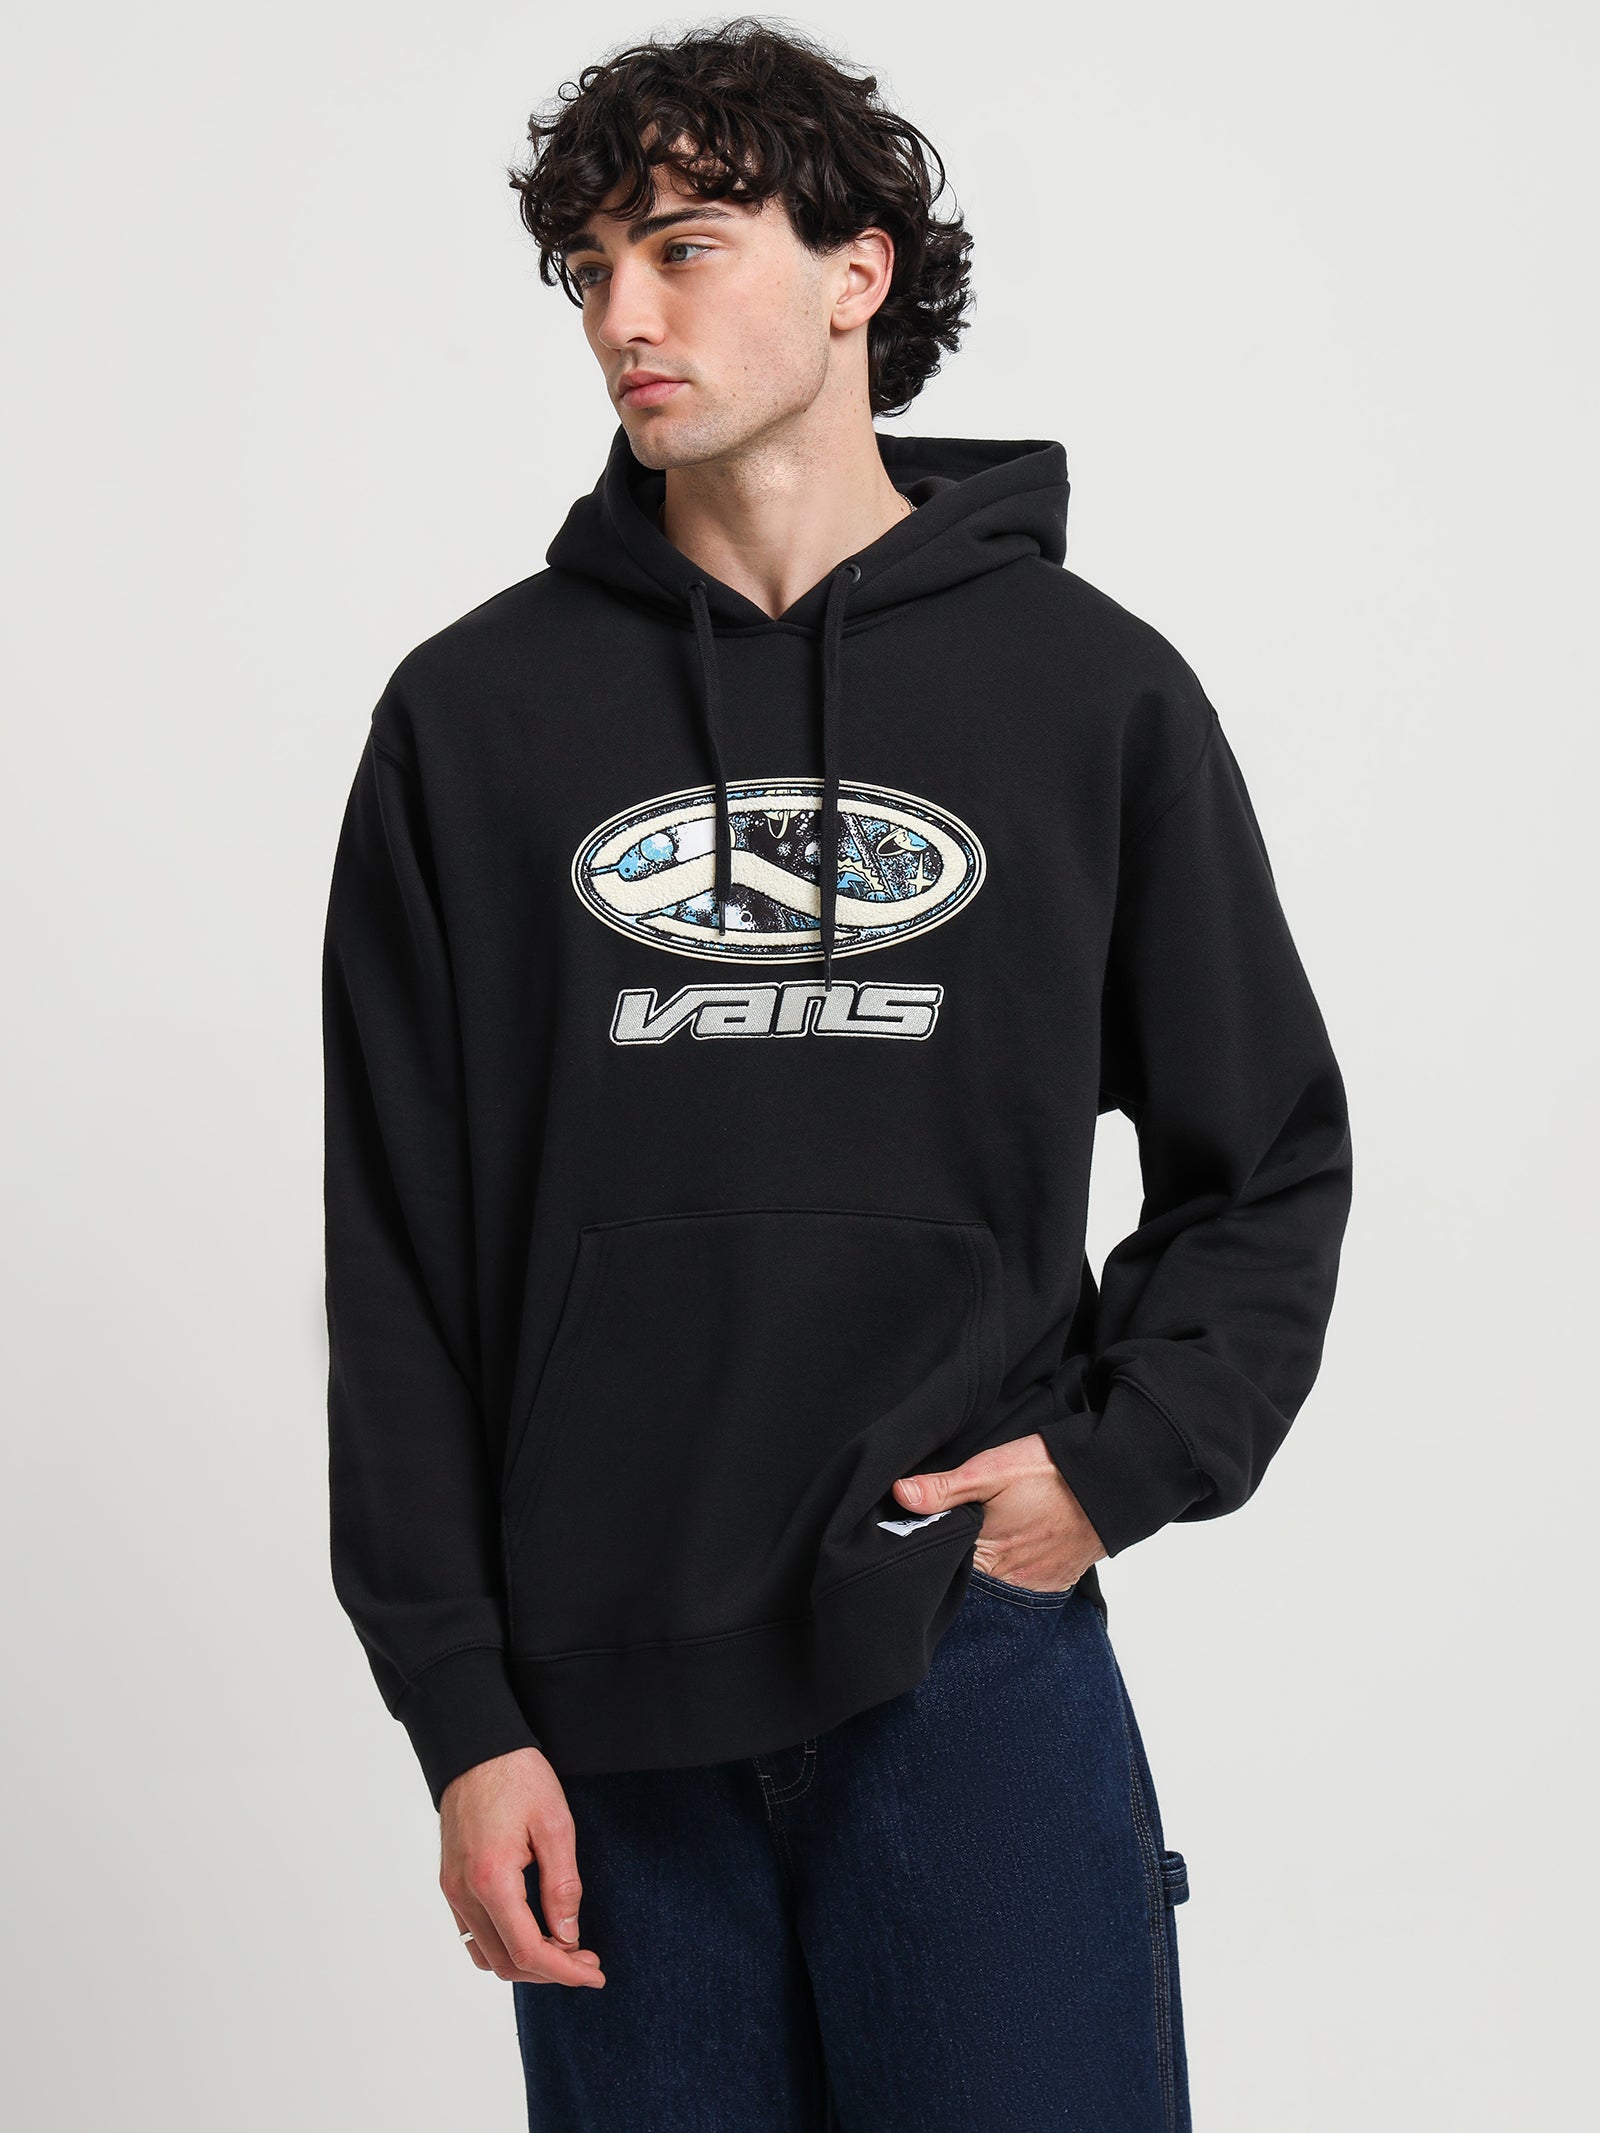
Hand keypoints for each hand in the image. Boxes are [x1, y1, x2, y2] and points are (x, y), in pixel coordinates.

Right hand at [439, 1746, 605, 1988]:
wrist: (476, 1747)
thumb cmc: (518, 1777)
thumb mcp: (555, 1825)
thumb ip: (562, 1885)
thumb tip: (569, 1935)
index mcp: (491, 1879)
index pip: (527, 1950)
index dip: (565, 1970)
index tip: (595, 1973)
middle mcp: (463, 1892)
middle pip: (505, 1962)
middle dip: (549, 1971)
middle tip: (586, 1960)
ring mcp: (452, 1889)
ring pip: (485, 1954)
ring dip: (524, 1962)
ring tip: (563, 1950)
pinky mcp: (450, 1881)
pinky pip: (472, 1933)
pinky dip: (502, 1945)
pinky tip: (532, 1931)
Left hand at [893, 1433, 1106, 1589]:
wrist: (1110, 1481)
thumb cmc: (1049, 1473)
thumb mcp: (990, 1470)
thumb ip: (944, 1488)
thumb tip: (899, 1495)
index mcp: (985, 1556)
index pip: (942, 1571)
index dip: (930, 1556)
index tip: (922, 1542)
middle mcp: (1009, 1582)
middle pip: (968, 1584)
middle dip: (956, 1568)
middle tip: (955, 1540)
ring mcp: (1034, 1586)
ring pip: (995, 1589)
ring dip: (985, 1573)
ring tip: (984, 1544)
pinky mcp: (1055, 1583)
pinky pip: (1023, 1590)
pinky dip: (1012, 1575)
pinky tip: (1011, 1551)